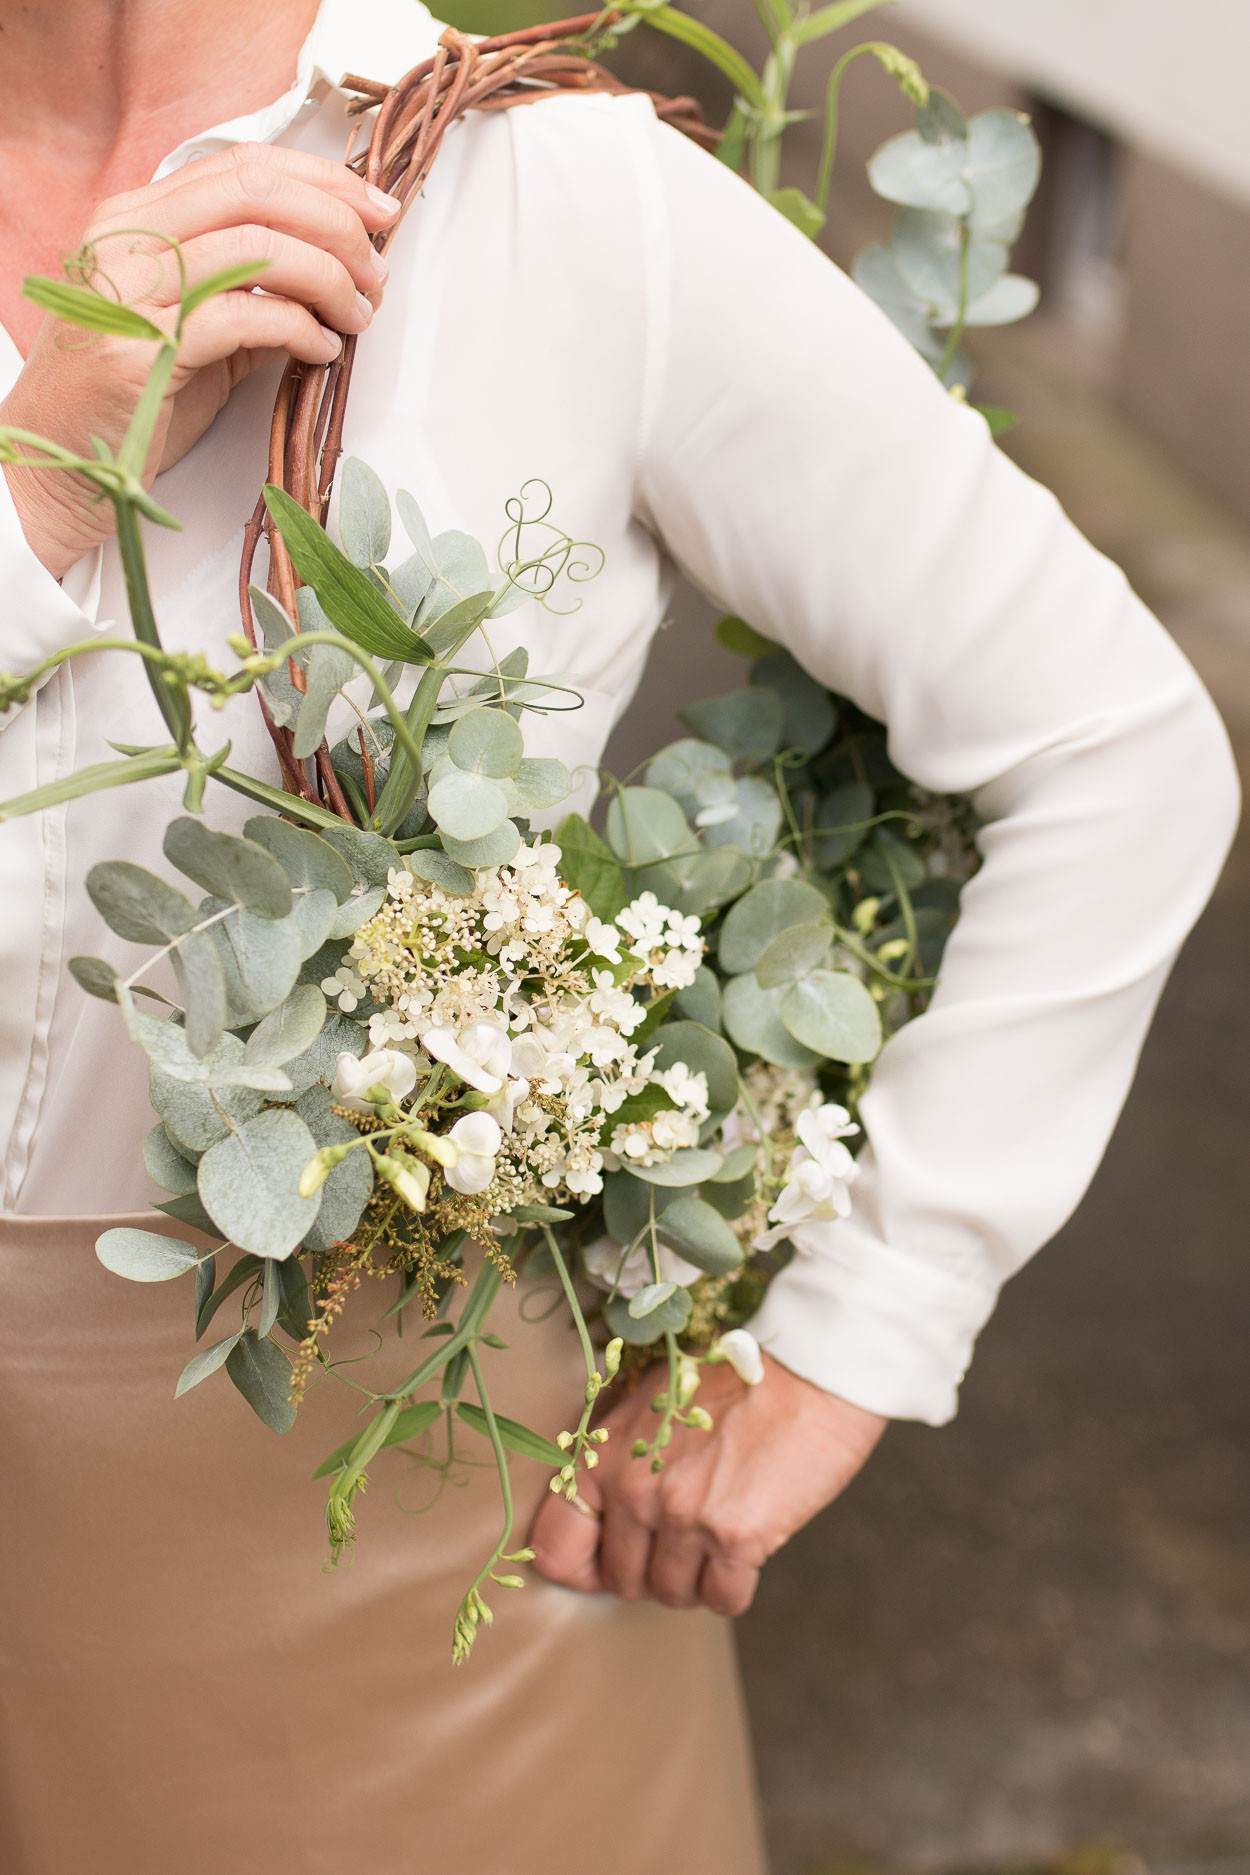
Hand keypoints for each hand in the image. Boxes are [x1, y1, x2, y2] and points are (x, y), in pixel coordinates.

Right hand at [0, 142, 400, 578]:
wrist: (60, 466)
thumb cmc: (127, 402)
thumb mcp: (194, 329)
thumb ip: (250, 293)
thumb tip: (336, 278)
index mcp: (134, 218)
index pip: (241, 166)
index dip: (321, 179)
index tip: (375, 209)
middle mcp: (125, 239)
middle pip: (254, 191)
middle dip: (336, 223)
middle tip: (377, 267)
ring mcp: (127, 291)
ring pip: (254, 247)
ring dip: (327, 279)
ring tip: (357, 315)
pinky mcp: (142, 350)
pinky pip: (244, 319)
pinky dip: (299, 329)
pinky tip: (321, 351)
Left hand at [530, 1352, 886, 1615]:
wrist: (805, 1373)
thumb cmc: (729, 1381)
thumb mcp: (649, 1403)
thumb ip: (616, 1456)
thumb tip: (598, 1510)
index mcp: (601, 1457)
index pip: (555, 1550)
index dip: (584, 1565)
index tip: (611, 1558)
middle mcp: (634, 1491)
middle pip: (621, 1581)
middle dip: (650, 1571)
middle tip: (680, 1542)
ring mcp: (683, 1516)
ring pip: (671, 1595)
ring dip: (694, 1580)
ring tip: (713, 1542)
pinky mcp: (735, 1538)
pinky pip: (722, 1600)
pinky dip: (732, 1588)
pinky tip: (744, 1554)